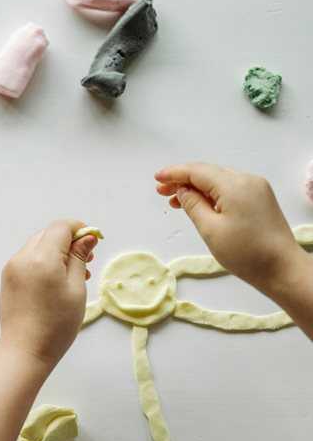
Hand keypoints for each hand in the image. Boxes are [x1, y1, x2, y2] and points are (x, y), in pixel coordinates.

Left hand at [0, 220, 97, 368]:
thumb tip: (87, 236)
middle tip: (86, 261)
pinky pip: (28, 259)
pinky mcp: (8, 278)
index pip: (60, 227)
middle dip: (68, 241)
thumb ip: (79, 258)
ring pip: (37, 246)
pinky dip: (43, 262)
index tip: (93, 241)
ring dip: (56, 251)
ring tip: (75, 273)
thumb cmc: (56, 324)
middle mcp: (22, 257)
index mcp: (41, 258)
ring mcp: (12, 267)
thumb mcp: (76, 288)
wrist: (25, 349)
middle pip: (48, 234)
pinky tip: (56, 280)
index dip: (79, 229)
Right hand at [155, 162, 304, 295]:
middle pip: (208, 172)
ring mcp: (256, 188)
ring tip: (175, 200)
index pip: (198, 171)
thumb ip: (193, 204)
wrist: (282, 269)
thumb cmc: (246, 253)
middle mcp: (247, 180)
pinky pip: (230, 188)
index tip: (157, 178)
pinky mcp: (260, 198)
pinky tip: (198, 203)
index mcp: (234, 185)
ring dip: (196, 187)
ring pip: (218, 179)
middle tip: (161, 190)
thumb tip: (183, 190)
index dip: (174, 173)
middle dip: (183, 179)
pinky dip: (211, 193)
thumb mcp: (210, 229)